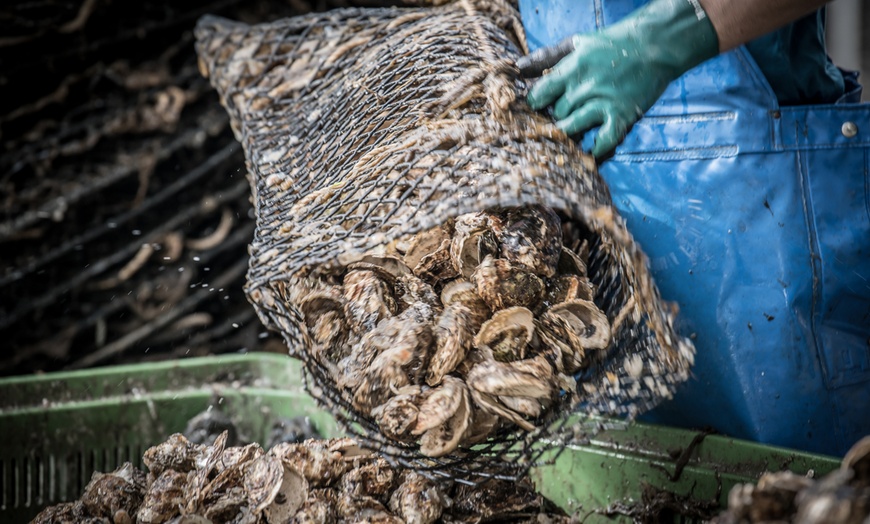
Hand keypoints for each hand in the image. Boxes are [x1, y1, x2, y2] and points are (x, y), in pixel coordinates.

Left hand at [517, 0, 718, 158]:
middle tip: (554, 123)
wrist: (656, 43)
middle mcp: (583, 87)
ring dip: (566, 135)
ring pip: (571, 128)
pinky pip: (605, 140)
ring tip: (565, 138)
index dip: (534, 105)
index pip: (539, 95)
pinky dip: (596, 150)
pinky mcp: (623, 115)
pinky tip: (590, 153)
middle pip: (555, 114)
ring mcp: (603, 103)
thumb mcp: (577, 42)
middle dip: (552, 119)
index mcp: (571, 69)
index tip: (537, 109)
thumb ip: (547, 56)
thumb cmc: (614, 42)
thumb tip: (518, 66)